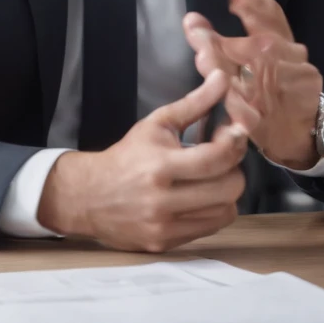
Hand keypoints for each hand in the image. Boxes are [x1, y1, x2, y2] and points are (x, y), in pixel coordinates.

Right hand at [37, 69, 258, 252]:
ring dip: (226, 192)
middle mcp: (163, 199)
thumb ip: (194, 103)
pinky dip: (213, 211)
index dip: (234, 143)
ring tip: (211, 178)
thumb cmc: (127, 155)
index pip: (216, 158)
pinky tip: (201, 197)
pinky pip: (210, 228)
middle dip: (233, 169)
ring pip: (225, 211)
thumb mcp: (157, 124)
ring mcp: (165, 226)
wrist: (89, 195)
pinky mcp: (166, 243)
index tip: (233, 133)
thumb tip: (223, 79)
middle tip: (222, 159)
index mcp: (160, 165)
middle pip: (228, 188)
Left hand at [183, 0, 322, 170]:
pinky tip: (225, 100)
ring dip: (226, 70)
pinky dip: (240, 109)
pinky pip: (254, 118)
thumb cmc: (283, 78)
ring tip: (202, 58)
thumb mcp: (277, 45)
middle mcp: (290, 67)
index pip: (273, 19)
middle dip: (226, 39)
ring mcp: (282, 97)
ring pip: (254, 82)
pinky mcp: (270, 127)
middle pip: (259, 50)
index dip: (255, 4)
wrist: (303, 129)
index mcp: (287, 45)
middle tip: (196, 30)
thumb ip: (257, 15)